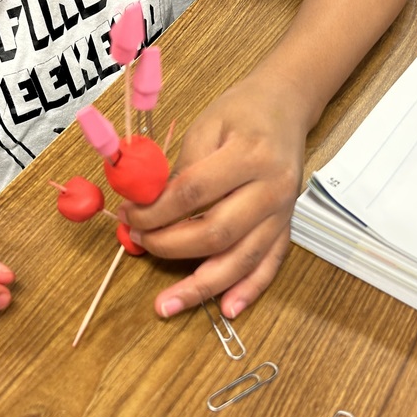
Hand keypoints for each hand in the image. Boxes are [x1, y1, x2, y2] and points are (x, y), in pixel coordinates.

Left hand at [119, 75, 306, 319]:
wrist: (286, 107)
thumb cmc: (241, 113)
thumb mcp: (205, 126)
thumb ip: (179, 169)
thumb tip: (146, 209)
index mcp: (249, 155)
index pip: (194, 193)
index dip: (156, 210)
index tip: (129, 215)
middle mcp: (272, 189)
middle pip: (216, 232)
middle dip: (170, 245)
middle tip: (139, 242)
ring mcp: (282, 212)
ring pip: (241, 259)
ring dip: (201, 286)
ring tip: (167, 304)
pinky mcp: (287, 226)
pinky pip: (269, 265)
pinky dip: (249, 290)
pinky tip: (227, 310)